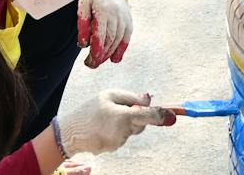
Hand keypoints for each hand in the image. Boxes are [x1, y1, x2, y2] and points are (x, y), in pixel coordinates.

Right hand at [57, 89, 173, 155]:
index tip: (172, 115)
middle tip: (121, 108)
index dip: (161, 115)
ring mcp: (118, 142)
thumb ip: (131, 97)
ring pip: (132, 130)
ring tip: (108, 117)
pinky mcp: (114, 148)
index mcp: (123, 117)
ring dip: (126, 123)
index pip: (148, 116)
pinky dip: (118, 130)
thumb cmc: (90, 110)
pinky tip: (104, 126)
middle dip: (137, 115)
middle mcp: (123, 132)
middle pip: (142, 123)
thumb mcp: (109, 95)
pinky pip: (123, 136)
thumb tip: (148, 98)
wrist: (71, 132)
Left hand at [78, 0, 131, 66]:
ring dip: (110, 53)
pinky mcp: (128, 17)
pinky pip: (127, 35)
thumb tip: (84, 44)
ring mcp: (124, 15)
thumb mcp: (82, 5)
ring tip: (100, 61)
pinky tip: (116, 58)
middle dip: (102, 55)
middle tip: (91, 64)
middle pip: (110, 40)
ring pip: (119, 40)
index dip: (97, 51)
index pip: (101, 36)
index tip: (91, 61)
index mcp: (103, 10)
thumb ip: (83, 25)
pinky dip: (122, 48)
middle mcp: (116, 14)